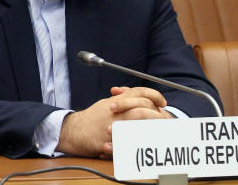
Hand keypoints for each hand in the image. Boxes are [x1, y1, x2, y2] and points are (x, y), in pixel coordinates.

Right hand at [57, 86, 171, 157]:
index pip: (138, 92)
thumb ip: (123, 99)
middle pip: (141, 109)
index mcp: (116, 102)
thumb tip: (138, 95)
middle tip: (163, 120)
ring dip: (149, 129)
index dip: (154, 95)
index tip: (162, 102)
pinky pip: (123, 143)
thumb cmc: (92, 118)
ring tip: (158, 133)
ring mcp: (110, 126)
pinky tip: (142, 146)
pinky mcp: (105, 140)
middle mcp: (114, 112)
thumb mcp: (107, 103)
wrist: (74, 130)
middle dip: (156, 115)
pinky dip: (134, 144)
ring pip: (135, 125)